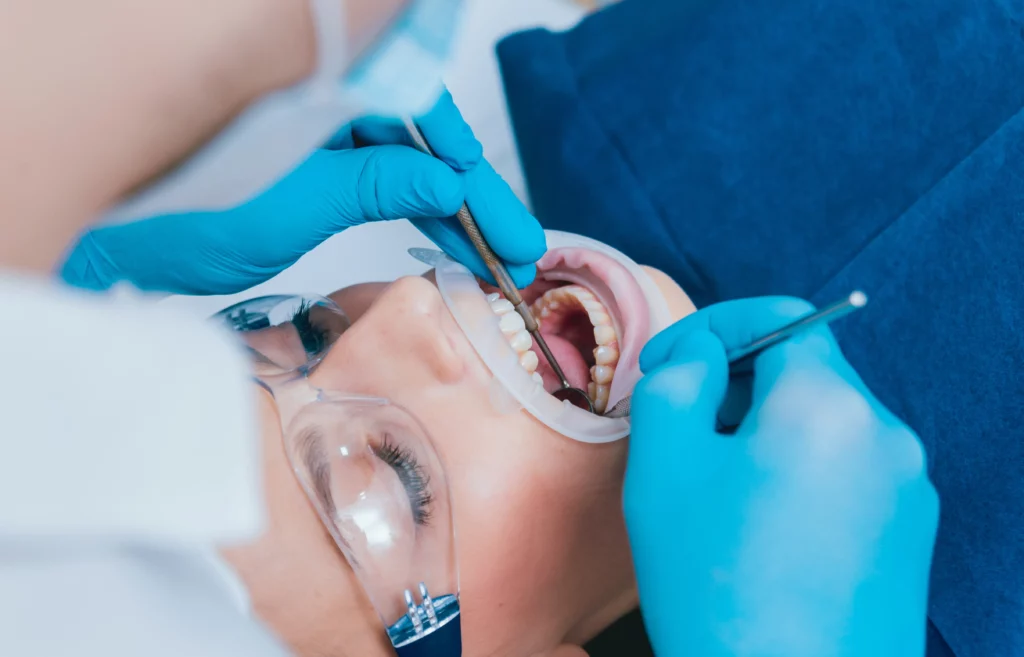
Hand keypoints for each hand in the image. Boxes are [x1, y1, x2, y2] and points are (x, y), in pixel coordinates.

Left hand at [60, 89, 545, 294]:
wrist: (124, 241)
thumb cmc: (189, 212)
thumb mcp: (299, 202)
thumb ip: (377, 185)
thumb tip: (448, 182)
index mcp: (322, 83)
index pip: (420, 110)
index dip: (469, 165)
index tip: (503, 218)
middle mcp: (327, 99)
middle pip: (421, 141)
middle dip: (472, 199)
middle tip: (519, 249)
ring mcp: (322, 134)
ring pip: (406, 165)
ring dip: (451, 212)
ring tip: (496, 258)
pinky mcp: (315, 168)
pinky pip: (381, 182)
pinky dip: (414, 212)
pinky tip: (448, 240)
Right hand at [624, 297, 938, 656]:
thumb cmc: (716, 586)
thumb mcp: (664, 466)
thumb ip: (676, 381)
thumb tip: (700, 356)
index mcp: (828, 403)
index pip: (778, 317)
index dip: (711, 329)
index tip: (664, 366)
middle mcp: (886, 435)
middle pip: (802, 373)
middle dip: (733, 388)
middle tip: (677, 434)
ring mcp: (907, 490)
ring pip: (821, 425)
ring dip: (762, 434)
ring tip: (713, 492)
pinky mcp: (909, 537)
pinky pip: (846, 474)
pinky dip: (797, 476)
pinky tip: (756, 529)